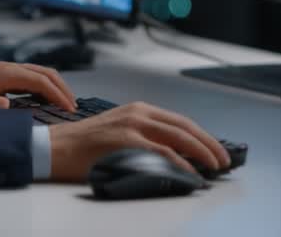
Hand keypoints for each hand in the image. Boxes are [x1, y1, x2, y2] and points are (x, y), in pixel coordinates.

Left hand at [0, 61, 75, 110]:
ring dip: (55, 86)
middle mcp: (7, 68)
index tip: (69, 109)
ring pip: (39, 73)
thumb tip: (10, 106)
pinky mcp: (2, 77)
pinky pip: (31, 78)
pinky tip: (47, 100)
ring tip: (65, 104)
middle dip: (62, 88)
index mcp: (3, 73)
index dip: (57, 94)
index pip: (39, 80)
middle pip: (45, 72)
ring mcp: (5, 71)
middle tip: (74, 107)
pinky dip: (45, 87)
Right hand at [48, 102, 229, 180]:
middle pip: (184, 126)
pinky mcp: (125, 140)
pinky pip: (161, 151)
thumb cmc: (84, 145)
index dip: (201, 136)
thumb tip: (172, 154)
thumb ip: (143, 136)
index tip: (215, 149)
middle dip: (208, 143)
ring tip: (214, 167)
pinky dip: (180, 162)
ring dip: (201, 152)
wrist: (56, 147)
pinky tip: (191, 172)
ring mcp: (132, 124)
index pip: (179, 121)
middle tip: (224, 160)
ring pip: (178, 136)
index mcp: (138, 109)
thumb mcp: (119, 132)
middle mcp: (138, 112)